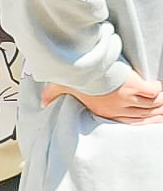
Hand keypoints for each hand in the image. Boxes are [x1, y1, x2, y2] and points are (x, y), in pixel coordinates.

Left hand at [41, 73, 162, 122]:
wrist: (83, 69)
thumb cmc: (73, 78)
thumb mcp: (59, 88)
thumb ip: (51, 95)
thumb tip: (40, 102)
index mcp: (103, 111)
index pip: (126, 120)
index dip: (138, 121)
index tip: (146, 120)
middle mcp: (118, 108)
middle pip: (142, 115)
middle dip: (153, 114)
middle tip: (160, 113)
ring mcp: (128, 98)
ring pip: (150, 105)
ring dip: (158, 104)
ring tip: (162, 102)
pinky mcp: (135, 86)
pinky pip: (153, 93)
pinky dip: (157, 91)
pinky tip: (159, 88)